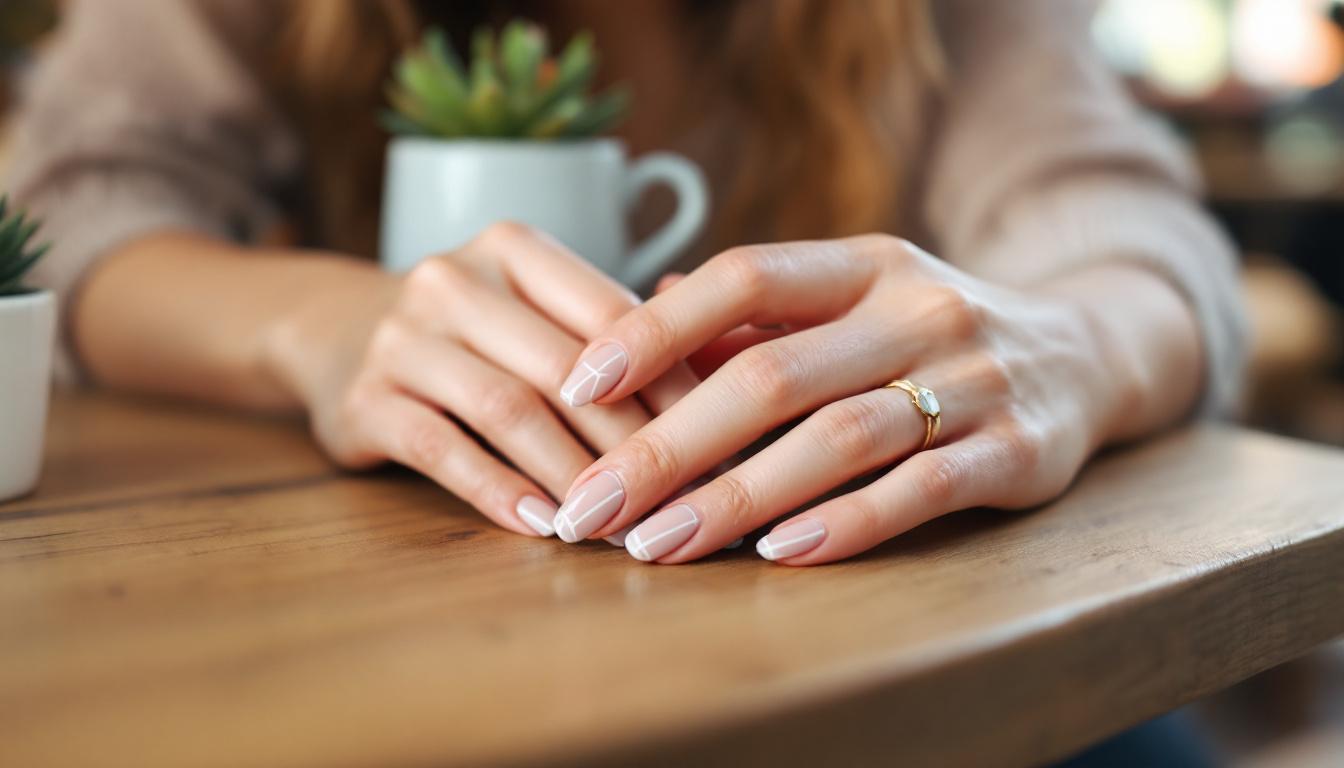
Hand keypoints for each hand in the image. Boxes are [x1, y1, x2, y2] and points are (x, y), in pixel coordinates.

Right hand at [264, 222, 696, 536]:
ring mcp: (402, 338)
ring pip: (507, 409)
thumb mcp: (535, 309)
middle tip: (683, 498)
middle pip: (566, 367)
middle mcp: (452, 279)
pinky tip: (542, 527)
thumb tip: (724, 401)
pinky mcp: (363, 399)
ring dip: (572, 475)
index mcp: (514, 247)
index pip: (612, 313)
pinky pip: (441, 450)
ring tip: (618, 525)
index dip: (674, 381)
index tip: (725, 439)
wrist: (341, 332)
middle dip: (632, 442)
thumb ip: (613, 340)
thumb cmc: (478, 332)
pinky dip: (499, 491)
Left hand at [550, 235, 1182, 563]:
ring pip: (837, 438)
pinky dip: (845, 523)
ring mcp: (973, 379)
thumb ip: (759, 313)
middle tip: (592, 505)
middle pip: (773, 374)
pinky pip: (920, 490)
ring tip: (658, 544)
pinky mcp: (1017, 452)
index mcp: (864, 264)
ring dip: (737, 497)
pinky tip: (777, 554)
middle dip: (669, 445)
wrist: (1088, 355)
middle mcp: (918, 309)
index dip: (655, 329)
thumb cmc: (932, 333)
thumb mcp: (856, 297)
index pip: (745, 277)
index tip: (576, 383)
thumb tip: (640, 312)